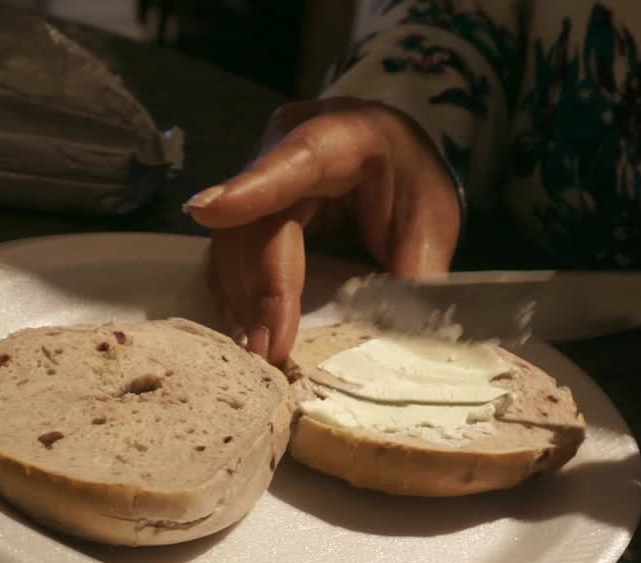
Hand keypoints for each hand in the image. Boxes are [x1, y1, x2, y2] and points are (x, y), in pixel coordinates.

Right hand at [184, 97, 460, 365]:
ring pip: (232, 238)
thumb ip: (417, 270)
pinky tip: (249, 329)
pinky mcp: (245, 206)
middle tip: (267, 347)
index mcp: (343, 136)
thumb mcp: (431, 222)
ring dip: (243, 297)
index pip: (295, 160)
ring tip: (259, 349)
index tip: (209, 211)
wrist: (392, 158)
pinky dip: (238, 293)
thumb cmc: (410, 182)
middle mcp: (286, 145)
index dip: (252, 188)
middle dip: (259, 286)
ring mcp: (257, 173)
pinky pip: (230, 252)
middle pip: (256, 218)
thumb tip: (399, 334)